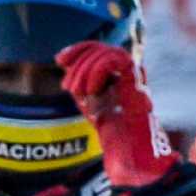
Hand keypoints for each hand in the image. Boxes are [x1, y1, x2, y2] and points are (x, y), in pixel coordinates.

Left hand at [56, 41, 175, 188]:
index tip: (59, 59)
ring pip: (103, 53)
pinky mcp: (136, 78)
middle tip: (70, 89)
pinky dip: (96, 73)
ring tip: (83, 95)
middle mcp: (126, 68)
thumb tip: (61, 59)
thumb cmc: (111, 130)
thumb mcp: (87, 100)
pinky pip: (112, 61)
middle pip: (96, 48)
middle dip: (77, 66)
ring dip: (85, 73)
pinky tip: (94, 91)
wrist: (128, 148)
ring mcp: (133, 72)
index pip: (95, 47)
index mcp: (115, 72)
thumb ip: (77, 80)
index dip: (76, 49)